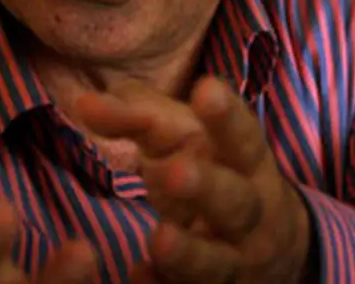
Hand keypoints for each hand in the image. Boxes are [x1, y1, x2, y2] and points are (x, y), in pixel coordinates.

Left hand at [75, 77, 313, 283]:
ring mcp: (234, 261)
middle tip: (175, 171)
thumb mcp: (184, 139)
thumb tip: (84, 103)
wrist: (269, 249)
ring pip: (217, 261)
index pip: (241, 136)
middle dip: (207, 187)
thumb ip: (137, 117)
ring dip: (189, 253)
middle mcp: (250, 213)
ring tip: (158, 238)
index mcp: (246, 163)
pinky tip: (139, 278)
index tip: (206, 89)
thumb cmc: (211, 172)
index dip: (226, 116)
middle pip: (235, 201)